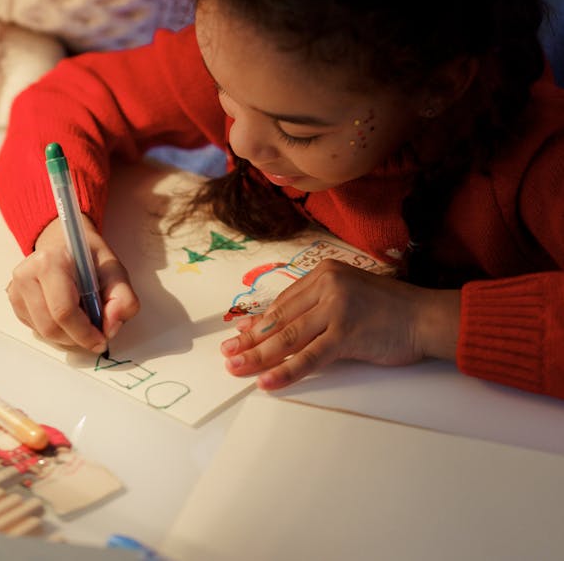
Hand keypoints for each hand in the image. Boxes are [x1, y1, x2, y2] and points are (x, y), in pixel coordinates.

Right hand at [6, 216, 139, 352]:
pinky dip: (56, 332)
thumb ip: (122, 299)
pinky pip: (37, 330)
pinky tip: (67, 316)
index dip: (84, 332)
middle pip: (50, 327)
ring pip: (43, 333)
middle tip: (95, 332)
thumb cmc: (89, 259)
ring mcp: (16, 289)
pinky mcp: (15, 302)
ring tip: (83, 319)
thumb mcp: (115, 272)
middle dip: (77, 337)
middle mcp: (26, 273)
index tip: (101, 339)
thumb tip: (111, 327)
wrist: (67, 247)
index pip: (63, 310)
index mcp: (50, 261)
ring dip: (67, 336)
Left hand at [220, 258, 460, 390]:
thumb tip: (283, 329)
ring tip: (237, 369)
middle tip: (228, 355)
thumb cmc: (390, 309)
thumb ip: (318, 308)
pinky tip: (267, 381)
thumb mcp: (349, 296)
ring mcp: (335, 308)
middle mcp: (326, 285)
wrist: (425, 316)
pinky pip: (308, 357)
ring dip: (258, 356)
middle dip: (250, 340)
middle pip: (279, 319)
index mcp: (323, 273)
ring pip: (287, 338)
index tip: (239, 336)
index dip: (258, 323)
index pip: (283, 302)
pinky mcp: (346, 333)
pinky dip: (285, 371)